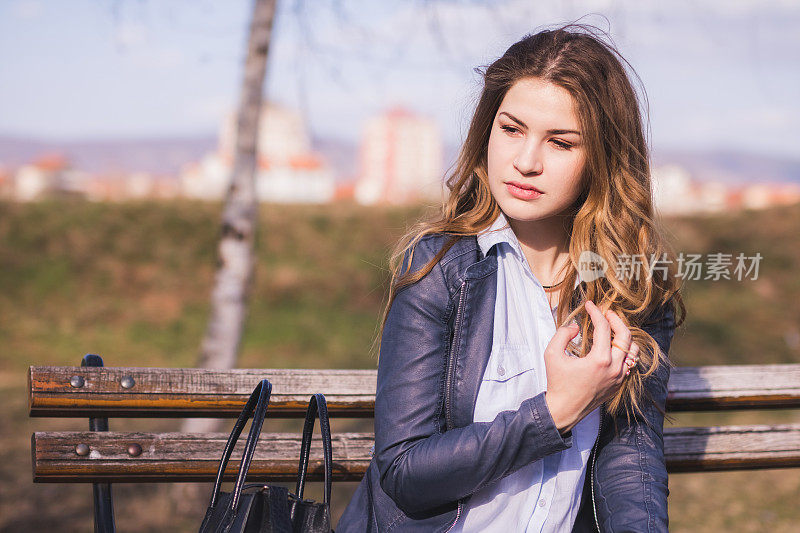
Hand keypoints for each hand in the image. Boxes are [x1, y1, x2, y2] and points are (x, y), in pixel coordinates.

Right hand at [542, 300, 639, 432]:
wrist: (564, 410)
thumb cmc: (557, 383)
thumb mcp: (551, 354)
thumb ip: (562, 334)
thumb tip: (576, 327)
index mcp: (600, 360)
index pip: (603, 327)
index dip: (596, 312)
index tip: (590, 305)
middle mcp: (614, 368)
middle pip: (625, 335)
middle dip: (616, 319)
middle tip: (606, 312)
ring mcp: (619, 377)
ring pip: (633, 350)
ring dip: (624, 337)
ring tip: (612, 330)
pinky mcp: (619, 384)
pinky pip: (629, 364)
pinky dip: (624, 352)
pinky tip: (612, 348)